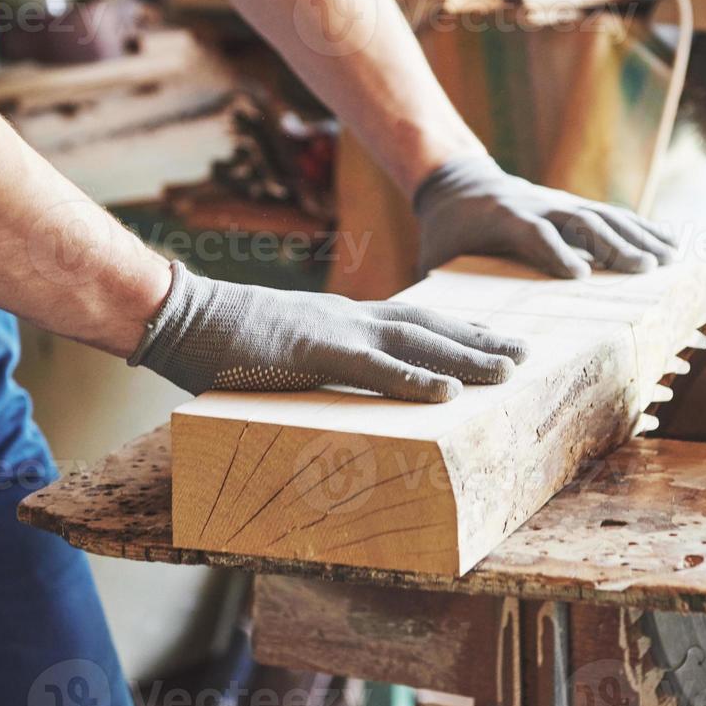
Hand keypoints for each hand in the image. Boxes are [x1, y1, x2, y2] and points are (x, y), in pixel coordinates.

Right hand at [129, 262, 528, 402]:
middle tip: (526, 355)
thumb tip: (330, 391)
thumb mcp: (280, 350)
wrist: (179, 313)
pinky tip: (446, 393)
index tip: (495, 343)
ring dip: (465, 359)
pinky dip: (412, 380)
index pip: (413, 322)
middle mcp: (349, 319)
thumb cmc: (220, 337)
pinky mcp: (312, 353)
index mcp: (342, 319)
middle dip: (479, 342)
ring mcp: (334, 332)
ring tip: (509, 371)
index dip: (458, 333)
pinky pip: (371, 369)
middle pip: (428, 327)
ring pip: (415, 343)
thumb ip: (312, 364)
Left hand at [413, 157, 676, 277]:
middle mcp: (536, 205)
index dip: (555, 251)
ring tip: (669, 257)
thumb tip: (449, 337)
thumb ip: (442, 290)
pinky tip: (670, 241)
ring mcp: (558, 202)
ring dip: (637, 235)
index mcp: (501, 218)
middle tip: (645, 268)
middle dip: (613, 243)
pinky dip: (642, 227)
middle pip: (579, 220)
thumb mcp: (434, 257)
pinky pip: (611, 215)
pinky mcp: (572, 205)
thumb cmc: (445, 232)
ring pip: (602, 215)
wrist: (459, 183)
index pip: (533, 232)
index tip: (580, 274)